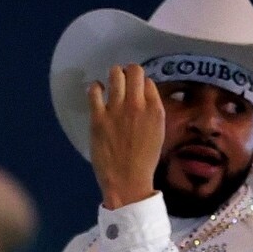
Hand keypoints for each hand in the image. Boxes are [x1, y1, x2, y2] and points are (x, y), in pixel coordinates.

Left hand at [88, 64, 164, 209]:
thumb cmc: (144, 159)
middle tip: (123, 80)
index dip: (140, 82)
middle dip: (128, 72)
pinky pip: (95, 91)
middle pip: (133, 71)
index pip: (147, 81)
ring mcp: (117, 109)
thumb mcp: (158, 131)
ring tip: (111, 82)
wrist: (127, 180)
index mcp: (154, 109)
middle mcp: (137, 104)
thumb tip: (144, 92)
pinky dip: (95, 87)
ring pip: (115, 75)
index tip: (135, 88)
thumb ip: (152, 109)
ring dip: (113, 75)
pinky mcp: (99, 118)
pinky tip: (97, 91)